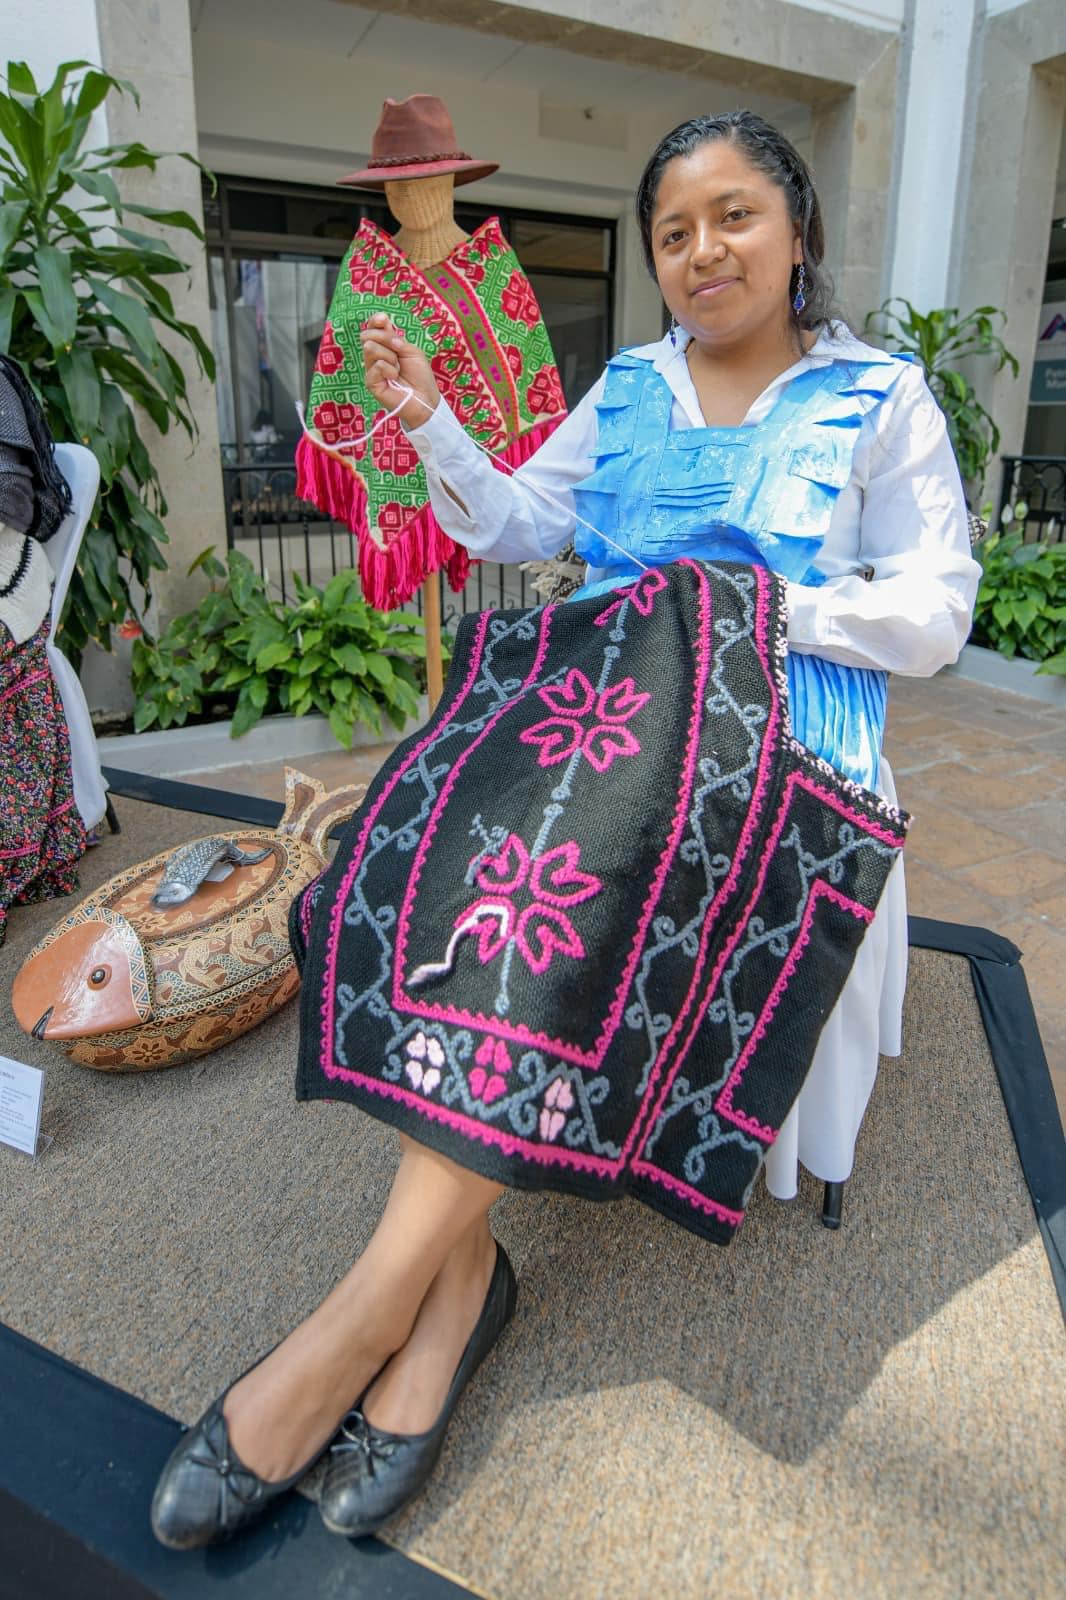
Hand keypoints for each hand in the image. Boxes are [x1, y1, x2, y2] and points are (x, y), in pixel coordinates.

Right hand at [359, 313, 441, 430]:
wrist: (425, 398)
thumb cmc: (420, 376)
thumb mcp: (412, 351)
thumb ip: (396, 339)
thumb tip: (382, 329)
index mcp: (385, 346)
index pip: (373, 329)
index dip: (375, 321)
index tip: (383, 319)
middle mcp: (375, 356)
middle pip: (368, 336)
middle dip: (385, 338)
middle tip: (399, 350)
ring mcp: (371, 369)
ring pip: (370, 348)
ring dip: (389, 356)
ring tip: (398, 369)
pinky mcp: (370, 382)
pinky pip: (376, 365)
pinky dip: (389, 369)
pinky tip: (394, 378)